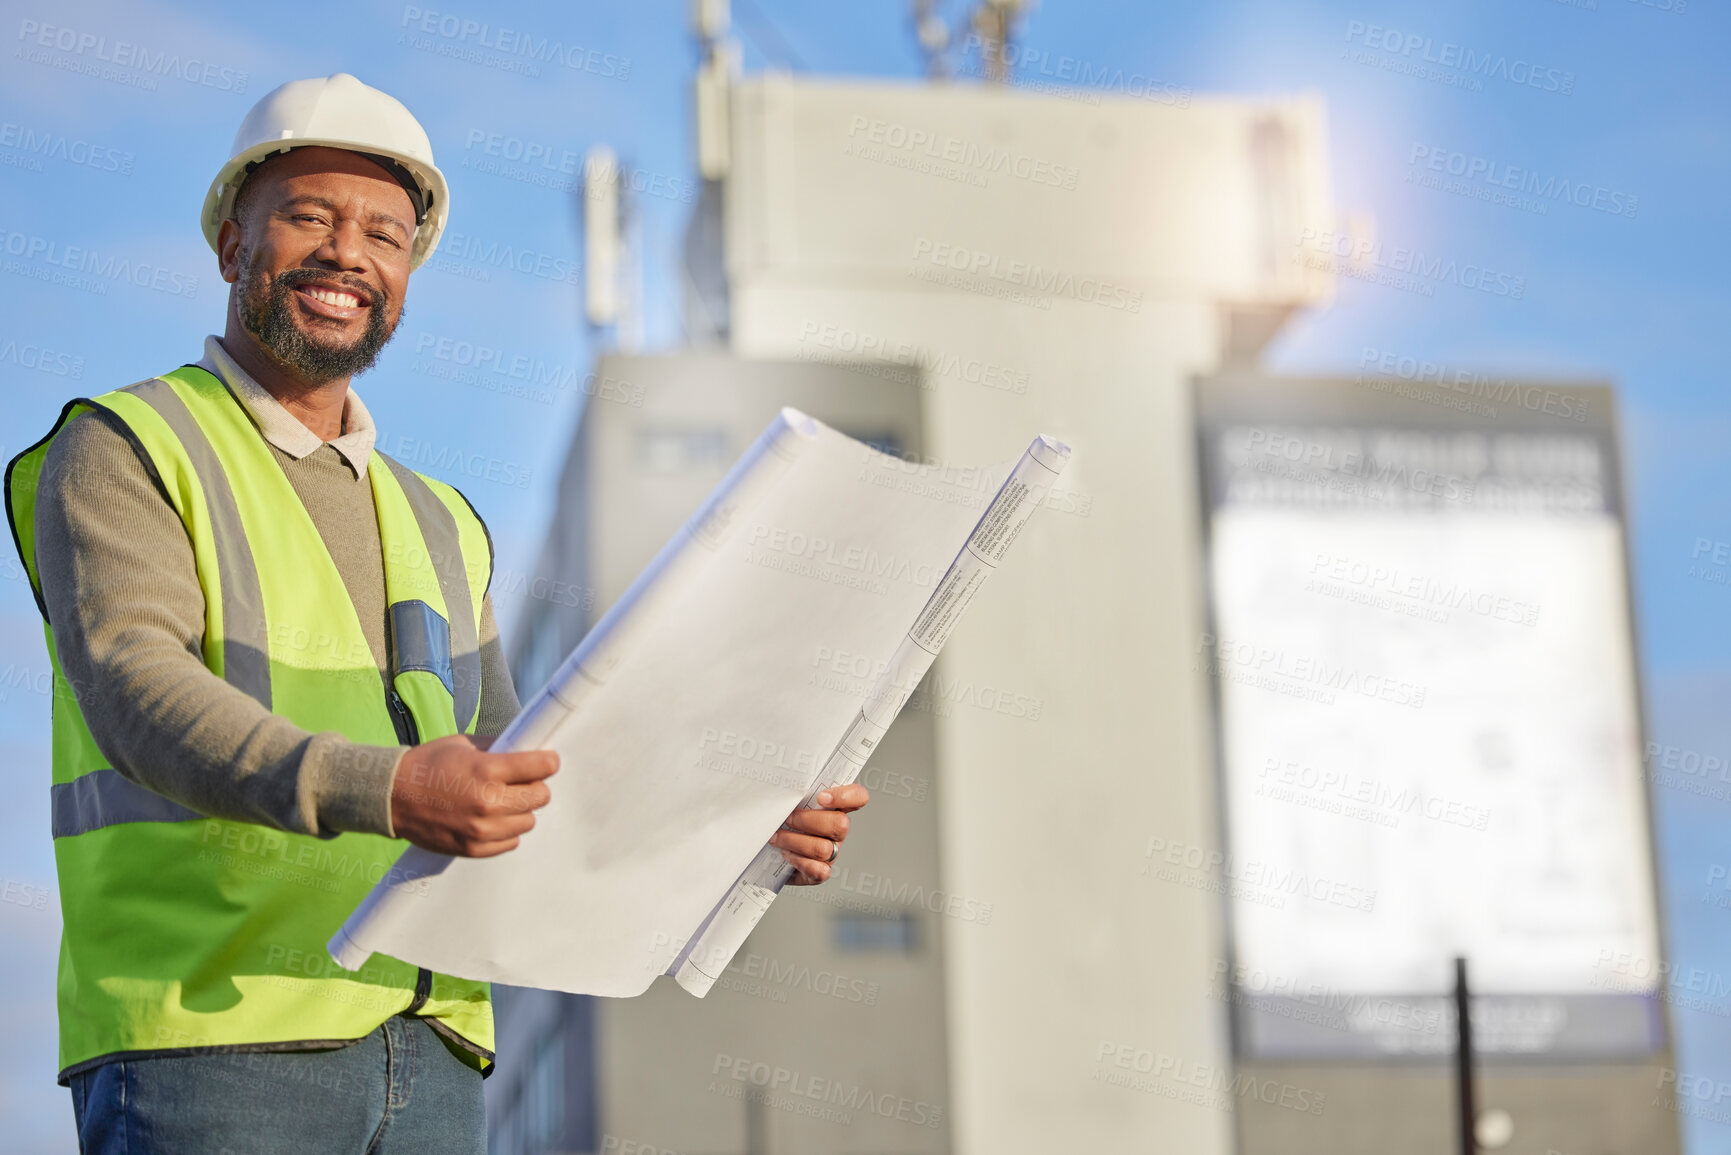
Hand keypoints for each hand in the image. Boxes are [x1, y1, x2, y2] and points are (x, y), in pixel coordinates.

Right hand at [389, 734, 559, 856]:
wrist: (392, 797)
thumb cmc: (428, 765)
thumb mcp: (465, 745)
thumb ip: (499, 749)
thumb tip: (528, 752)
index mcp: (488, 770)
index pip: (542, 767)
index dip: (548, 762)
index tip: (546, 761)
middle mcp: (488, 802)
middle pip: (541, 797)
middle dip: (534, 786)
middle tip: (520, 782)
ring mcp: (481, 829)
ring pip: (528, 821)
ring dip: (520, 811)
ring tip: (500, 802)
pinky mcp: (473, 849)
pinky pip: (511, 842)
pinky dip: (506, 831)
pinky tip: (491, 819)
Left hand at [771, 784, 868, 884]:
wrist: (767, 847)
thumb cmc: (780, 820)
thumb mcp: (787, 802)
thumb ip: (793, 793)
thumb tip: (782, 789)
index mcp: (835, 807)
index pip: (858, 797)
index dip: (846, 797)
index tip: (821, 797)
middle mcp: (837, 830)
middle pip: (841, 824)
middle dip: (807, 820)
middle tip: (788, 818)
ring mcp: (831, 852)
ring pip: (823, 848)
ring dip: (794, 841)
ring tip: (776, 837)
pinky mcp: (820, 873)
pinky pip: (820, 871)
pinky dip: (800, 862)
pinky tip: (786, 854)